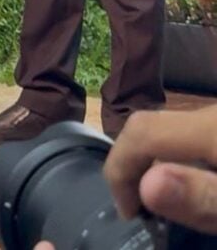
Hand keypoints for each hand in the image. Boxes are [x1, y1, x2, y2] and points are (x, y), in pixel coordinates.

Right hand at [103, 106, 216, 233]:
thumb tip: (145, 185)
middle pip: (150, 125)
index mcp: (210, 128)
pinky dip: (175, 158)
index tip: (128, 213)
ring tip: (156, 200)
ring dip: (151, 161)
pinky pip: (188, 134)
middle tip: (135, 207)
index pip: (142, 132)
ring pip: (169, 129)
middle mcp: (210, 113)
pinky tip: (187, 184)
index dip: (120, 169)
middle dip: (130, 163)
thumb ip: (200, 196)